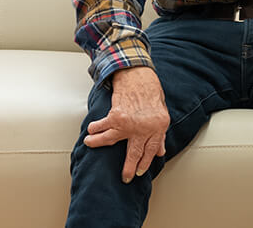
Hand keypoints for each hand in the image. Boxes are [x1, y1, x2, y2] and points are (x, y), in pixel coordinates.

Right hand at [83, 65, 169, 183]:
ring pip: (111, 141)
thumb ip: (159, 133)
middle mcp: (144, 128)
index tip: (140, 172)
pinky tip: (90, 132)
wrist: (139, 75)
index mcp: (159, 127)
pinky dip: (95, 130)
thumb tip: (160, 152)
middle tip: (126, 178)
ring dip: (99, 144)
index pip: (151, 150)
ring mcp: (129, 123)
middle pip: (135, 152)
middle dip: (129, 167)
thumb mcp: (162, 113)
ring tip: (91, 145)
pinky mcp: (116, 116)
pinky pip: (102, 127)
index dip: (145, 162)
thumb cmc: (151, 93)